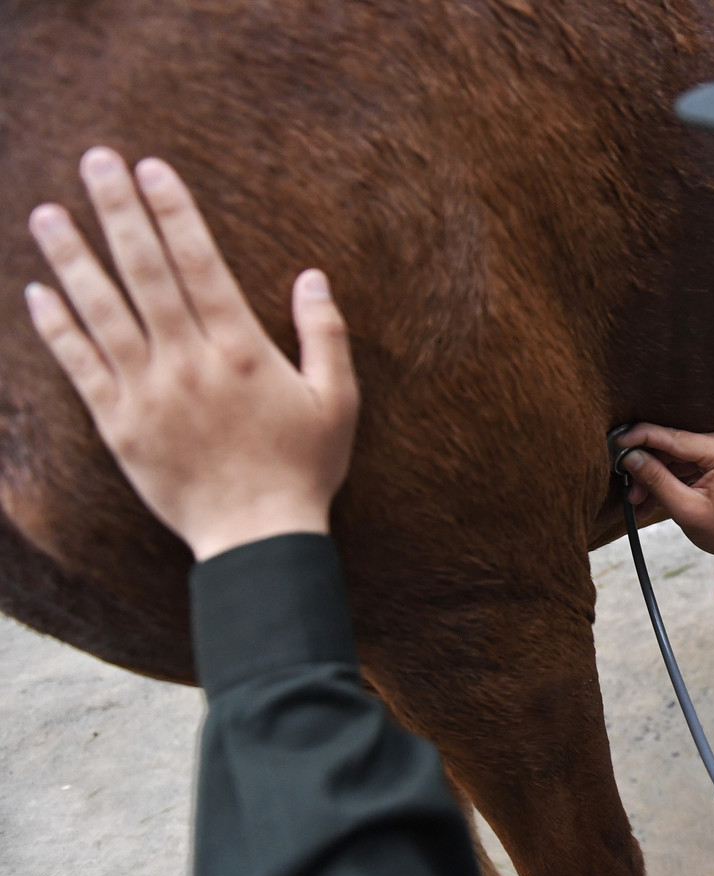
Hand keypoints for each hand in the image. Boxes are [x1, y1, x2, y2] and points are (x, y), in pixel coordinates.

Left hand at [25, 147, 359, 560]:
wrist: (257, 537)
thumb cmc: (304, 468)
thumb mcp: (337, 400)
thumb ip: (326, 334)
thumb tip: (312, 277)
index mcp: (241, 350)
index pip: (199, 263)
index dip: (173, 212)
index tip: (152, 168)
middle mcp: (188, 362)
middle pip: (145, 272)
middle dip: (119, 212)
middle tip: (95, 162)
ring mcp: (148, 393)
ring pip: (102, 311)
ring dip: (72, 258)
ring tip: (48, 213)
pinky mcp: (120, 425)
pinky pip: (81, 367)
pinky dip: (57, 328)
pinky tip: (38, 291)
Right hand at [617, 425, 713, 563]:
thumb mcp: (687, 510)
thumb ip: (657, 481)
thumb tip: (630, 457)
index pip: (674, 437)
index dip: (641, 438)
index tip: (616, 442)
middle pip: (671, 446)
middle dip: (646, 468)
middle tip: (629, 491)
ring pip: (672, 456)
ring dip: (653, 478)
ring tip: (638, 502)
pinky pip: (681, 463)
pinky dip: (666, 480)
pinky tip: (650, 500)